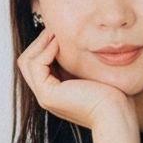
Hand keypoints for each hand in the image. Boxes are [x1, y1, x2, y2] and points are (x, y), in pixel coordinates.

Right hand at [17, 27, 134, 130]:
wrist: (115, 114)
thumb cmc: (111, 95)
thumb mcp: (91, 73)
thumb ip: (79, 61)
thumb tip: (74, 39)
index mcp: (55, 91)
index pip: (37, 63)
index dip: (44, 45)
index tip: (59, 31)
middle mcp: (46, 94)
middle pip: (27, 61)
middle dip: (39, 42)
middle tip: (54, 28)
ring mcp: (44, 96)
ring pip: (27, 61)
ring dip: (40, 43)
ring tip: (56, 33)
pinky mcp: (47, 95)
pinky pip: (36, 65)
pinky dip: (45, 50)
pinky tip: (59, 43)